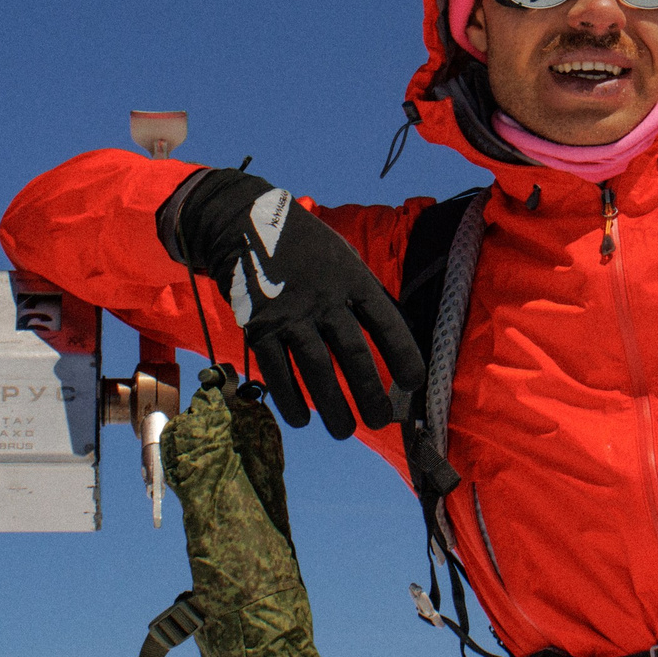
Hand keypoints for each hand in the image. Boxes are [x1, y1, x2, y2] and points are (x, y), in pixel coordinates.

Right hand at [164, 169, 427, 438]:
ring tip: (345, 431)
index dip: (404, 355)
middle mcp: (324, 297)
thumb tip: (402, 335)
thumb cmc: (306, 249)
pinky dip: (290, 400)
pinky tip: (302, 420)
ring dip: (332, 407)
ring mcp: (289, 313)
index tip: (414, 383)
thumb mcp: (344, 259)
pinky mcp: (258, 327)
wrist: (243, 225)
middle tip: (380, 421)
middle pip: (352, 354)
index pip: (386, 321)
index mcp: (352, 278)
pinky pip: (276, 372)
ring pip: (316, 370)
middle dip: (370, 393)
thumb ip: (368, 294)